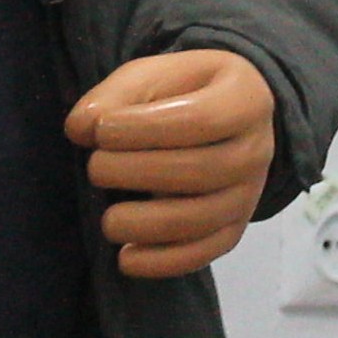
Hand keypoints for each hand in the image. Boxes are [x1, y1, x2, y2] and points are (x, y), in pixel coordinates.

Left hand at [65, 48, 275, 280]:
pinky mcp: (233, 228)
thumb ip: (115, 96)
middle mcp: (256, 150)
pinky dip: (164, 261)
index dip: (146, 129)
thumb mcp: (152, 75)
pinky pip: (205, 251)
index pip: (200, 119)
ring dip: (147, 224)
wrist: (225, 119)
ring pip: (203, 218)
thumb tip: (80, 129)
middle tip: (97, 168)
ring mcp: (248, 194)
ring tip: (108, 220)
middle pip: (202, 171)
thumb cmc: (181, 92)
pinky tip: (126, 258)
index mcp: (244, 99)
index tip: (102, 130)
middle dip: (138, 173)